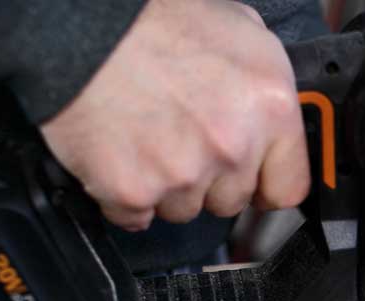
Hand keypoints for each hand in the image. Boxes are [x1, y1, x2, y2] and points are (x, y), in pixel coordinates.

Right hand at [40, 0, 309, 230]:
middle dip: (211, 180)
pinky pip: (137, 216)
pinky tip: (120, 157)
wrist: (76, 24)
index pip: (288, 187)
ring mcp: (183, 174)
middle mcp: (233, 147)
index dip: (266, 184)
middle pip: (232, 201)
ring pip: (185, 210)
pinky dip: (126, 196)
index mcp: (270, 108)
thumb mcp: (240, 32)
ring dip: (168, 187)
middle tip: (182, 138)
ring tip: (147, 138)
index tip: (253, 180)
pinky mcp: (133, 191)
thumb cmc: (153, 19)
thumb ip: (264, 87)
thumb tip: (274, 120)